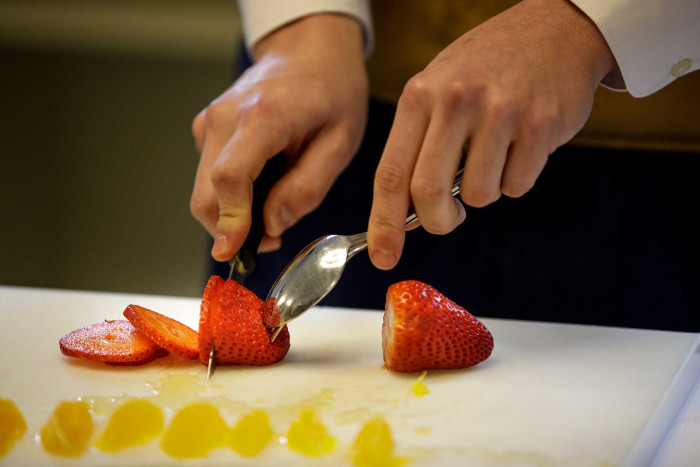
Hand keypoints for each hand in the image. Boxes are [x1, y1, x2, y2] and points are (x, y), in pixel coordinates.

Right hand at [190, 14, 367, 260]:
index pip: (229, 178)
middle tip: (270, 238)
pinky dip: (231, 195)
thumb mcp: (340, 142)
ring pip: (204, 191)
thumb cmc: (331, 92)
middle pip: (206, 194)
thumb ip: (307, 188)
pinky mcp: (206, 129)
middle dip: (232, 229)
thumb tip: (271, 226)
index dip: (229, 221)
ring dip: (233, 214)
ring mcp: (210, 122)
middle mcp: (225, 118)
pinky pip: (210, 177)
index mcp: (263, 117)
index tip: (234, 252)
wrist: (308, 50)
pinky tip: (263, 183)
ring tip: (274, 204)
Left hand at [367, 0, 615, 269]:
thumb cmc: (487, 67)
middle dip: (437, 222)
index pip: (391, 174)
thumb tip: (403, 211)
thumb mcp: (438, 89)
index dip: (383, 223)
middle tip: (448, 218)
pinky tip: (520, 145)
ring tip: (494, 156)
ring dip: (485, 191)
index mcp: (420, 96)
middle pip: (428, 195)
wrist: (554, 30)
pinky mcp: (540, 126)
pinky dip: (517, 179)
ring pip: (479, 196)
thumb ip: (417, 144)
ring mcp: (499, 113)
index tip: (382, 256)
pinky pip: (517, 185)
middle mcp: (455, 102)